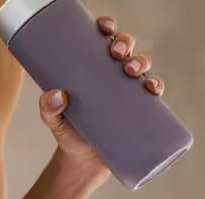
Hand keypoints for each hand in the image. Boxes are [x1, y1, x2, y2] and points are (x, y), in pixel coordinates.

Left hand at [38, 15, 166, 173]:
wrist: (83, 164)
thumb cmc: (69, 134)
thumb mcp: (54, 120)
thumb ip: (48, 109)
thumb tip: (56, 95)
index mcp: (91, 69)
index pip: (101, 40)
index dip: (106, 27)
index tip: (104, 28)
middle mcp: (111, 76)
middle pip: (124, 48)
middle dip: (125, 43)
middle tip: (116, 54)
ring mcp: (127, 93)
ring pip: (141, 66)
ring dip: (141, 62)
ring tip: (132, 72)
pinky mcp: (139, 111)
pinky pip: (153, 93)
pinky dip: (156, 86)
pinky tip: (153, 88)